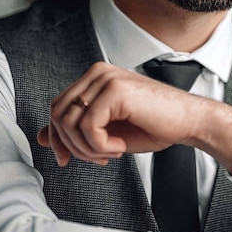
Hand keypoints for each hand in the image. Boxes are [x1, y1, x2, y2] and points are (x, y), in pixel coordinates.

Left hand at [37, 61, 231, 171]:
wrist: (189, 122)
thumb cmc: (155, 125)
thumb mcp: (106, 132)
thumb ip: (75, 130)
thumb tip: (42, 136)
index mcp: (95, 78)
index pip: (57, 107)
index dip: (58, 137)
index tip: (67, 158)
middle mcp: (98, 73)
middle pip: (57, 114)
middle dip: (72, 146)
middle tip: (96, 158)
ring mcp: (106, 78)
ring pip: (69, 122)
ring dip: (88, 149)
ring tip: (111, 152)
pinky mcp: (115, 90)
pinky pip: (87, 127)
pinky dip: (100, 146)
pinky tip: (119, 147)